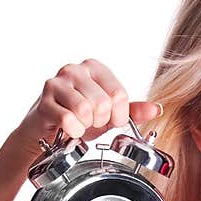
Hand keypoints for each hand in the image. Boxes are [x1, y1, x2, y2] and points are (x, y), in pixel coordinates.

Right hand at [10, 58, 163, 159]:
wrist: (47, 132)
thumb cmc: (77, 119)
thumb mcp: (109, 115)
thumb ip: (132, 111)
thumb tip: (155, 109)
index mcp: (94, 67)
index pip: (120, 95)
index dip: (117, 116)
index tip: (108, 120)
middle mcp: (75, 69)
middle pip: (103, 103)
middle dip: (100, 122)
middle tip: (90, 123)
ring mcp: (58, 82)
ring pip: (85, 110)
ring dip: (85, 127)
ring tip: (78, 125)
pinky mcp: (44, 100)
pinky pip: (68, 120)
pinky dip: (72, 132)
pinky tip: (67, 130)